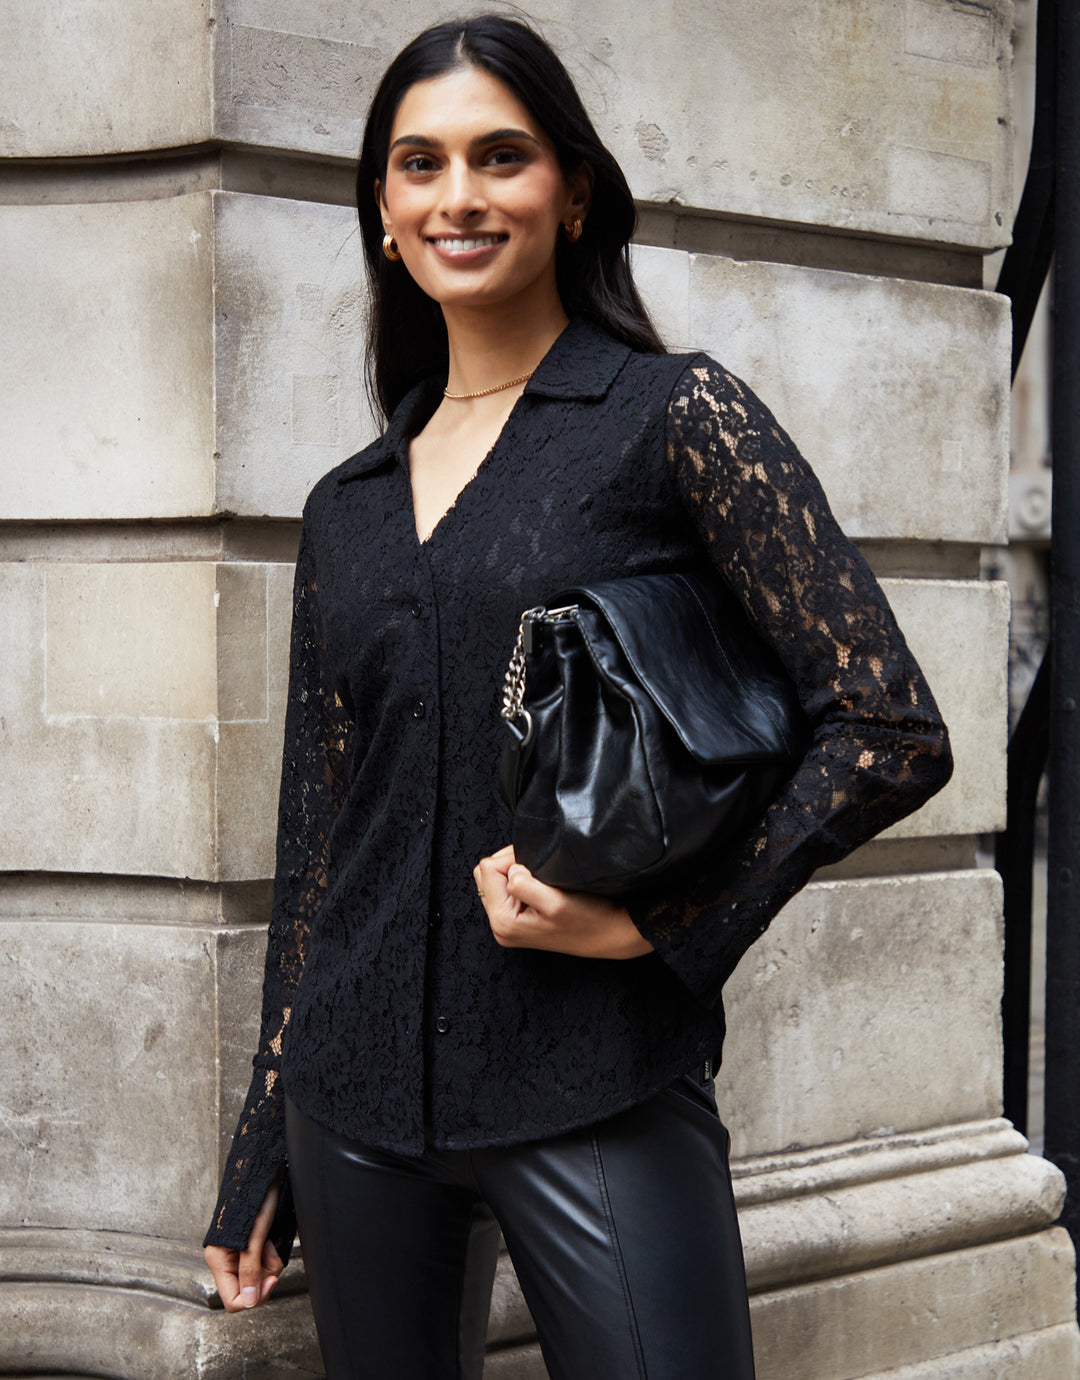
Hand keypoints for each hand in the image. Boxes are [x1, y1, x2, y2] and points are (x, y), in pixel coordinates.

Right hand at [203, 1179, 283, 1311]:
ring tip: (269, 1243)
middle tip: (271, 1255)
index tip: (271, 1279)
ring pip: (257, 1278)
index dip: (253, 1296)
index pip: (233, 1300)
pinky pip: (262, 1266)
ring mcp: (237, 1256)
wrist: (262, 1176)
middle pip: (248, 1290)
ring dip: (269, 1264)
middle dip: (264, 1277)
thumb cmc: (254, 1199)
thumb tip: (248, 1301)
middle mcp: (225, 1261)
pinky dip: (270, 1256)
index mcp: (218, 1261)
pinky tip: (270, 1241)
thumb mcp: (254, 1238)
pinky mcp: (250, 1249)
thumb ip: (250, 1270)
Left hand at [474, 846, 653, 959]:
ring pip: (493, 879)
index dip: (512, 858)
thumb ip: (525, 886)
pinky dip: (518, 879)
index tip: (537, 864)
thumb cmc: (587, 919)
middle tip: (537, 868)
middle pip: (486, 874)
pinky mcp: (515, 919)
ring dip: (513, 871)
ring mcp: (506, 923)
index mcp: (503, 920)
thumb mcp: (556, 902)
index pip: (488, 869)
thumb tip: (510, 869)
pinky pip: (504, 889)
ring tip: (539, 878)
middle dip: (509, 863)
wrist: (607, 934)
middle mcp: (499, 925)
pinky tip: (537, 885)